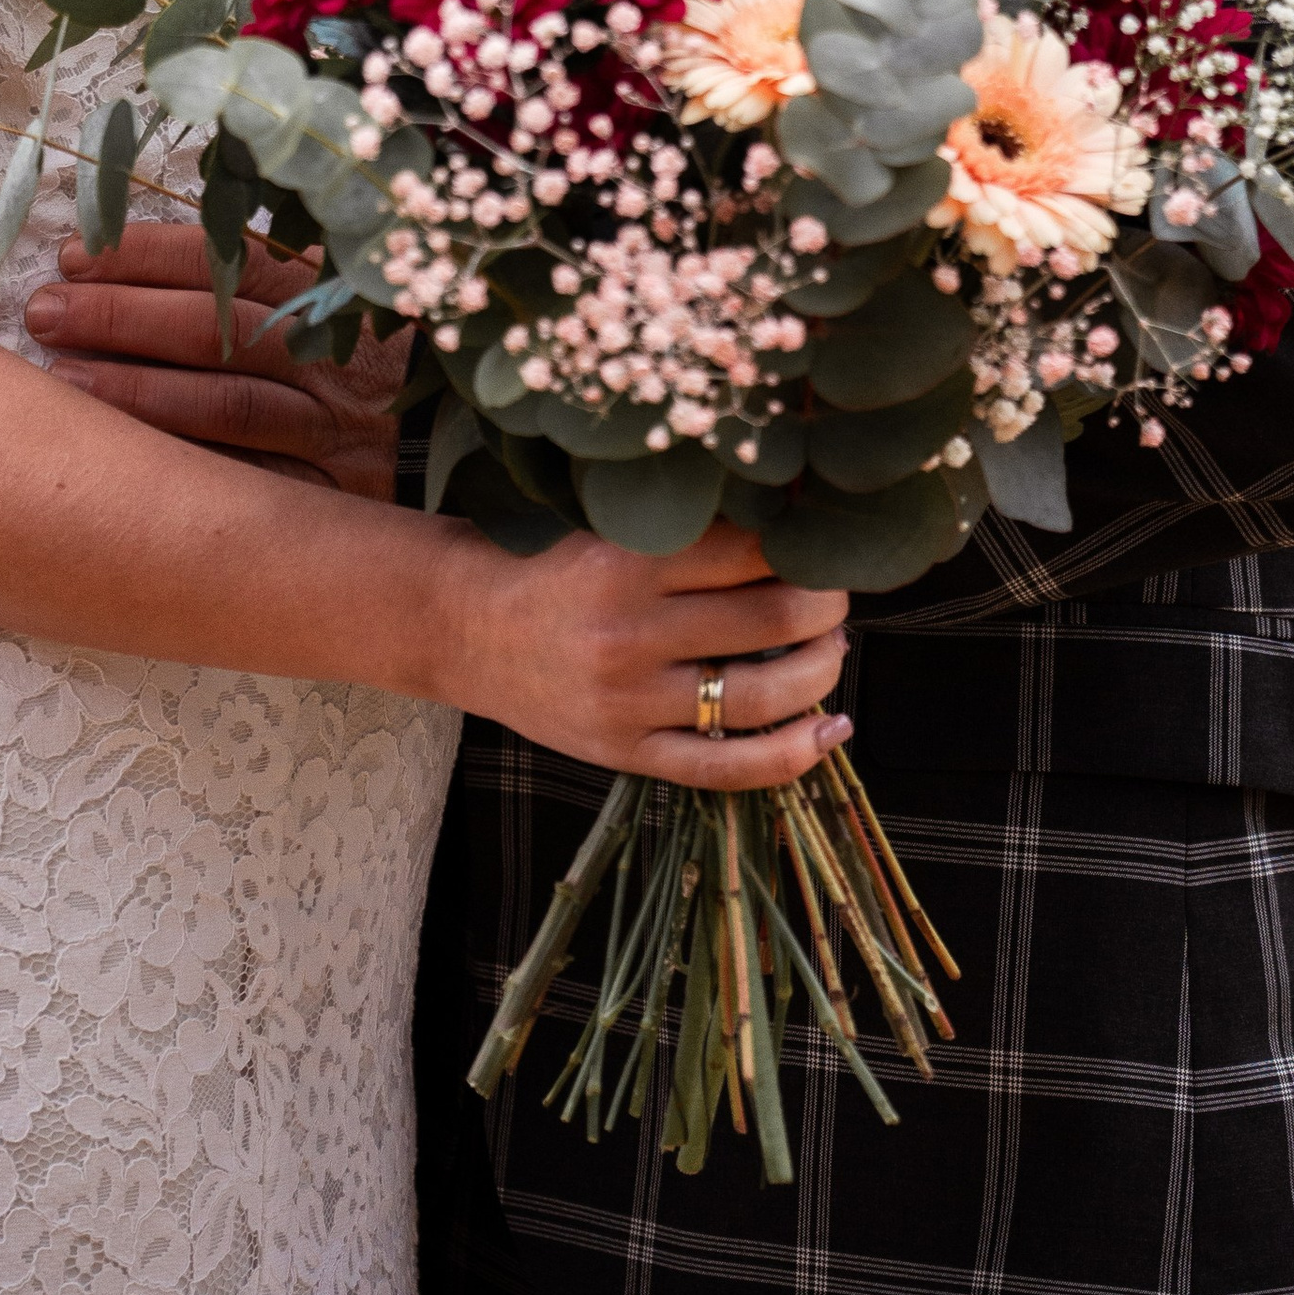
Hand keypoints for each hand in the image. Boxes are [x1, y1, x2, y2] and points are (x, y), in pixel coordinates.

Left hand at [26, 223, 402, 498]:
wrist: (486, 445)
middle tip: (44, 312)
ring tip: (59, 381)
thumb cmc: (400, 356)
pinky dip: (184, 470)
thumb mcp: (357, 288)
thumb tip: (169, 241)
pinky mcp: (336, 500)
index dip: (149, 256)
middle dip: (122, 318)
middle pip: (216, 332)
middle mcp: (337, 361)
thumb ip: (278, 265)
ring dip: (136, 392)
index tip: (76, 254)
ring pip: (226, 409)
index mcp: (340, 293)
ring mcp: (338, 435)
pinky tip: (121, 462)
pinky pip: (249, 484)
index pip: (231, 263)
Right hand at [460, 519, 852, 791]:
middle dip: (825, 605)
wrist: (460, 626)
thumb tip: (794, 527)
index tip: (823, 543)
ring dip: (821, 671)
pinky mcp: (623, 751)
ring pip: (762, 695)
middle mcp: (629, 631)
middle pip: (772, 618)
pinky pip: (724, 767)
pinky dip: (791, 754)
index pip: (753, 550)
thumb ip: (685, 531)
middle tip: (833, 595)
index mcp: (626, 559)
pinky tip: (830, 732)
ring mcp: (628, 700)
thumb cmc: (545, 564)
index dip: (806, 546)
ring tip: (831, 650)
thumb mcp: (606, 528)